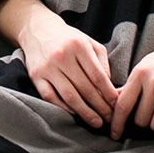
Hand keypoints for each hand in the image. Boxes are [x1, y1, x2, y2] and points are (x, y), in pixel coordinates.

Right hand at [19, 7, 115, 128]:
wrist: (37, 30)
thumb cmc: (68, 39)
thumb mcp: (89, 42)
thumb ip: (102, 62)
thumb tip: (110, 88)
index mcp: (79, 46)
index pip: (98, 76)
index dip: (109, 94)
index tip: (118, 105)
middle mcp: (62, 56)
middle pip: (85, 88)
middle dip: (101, 107)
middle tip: (111, 119)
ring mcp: (47, 67)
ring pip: (69, 95)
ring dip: (85, 112)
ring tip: (96, 122)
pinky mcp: (35, 75)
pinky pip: (50, 97)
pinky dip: (63, 108)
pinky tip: (74, 113)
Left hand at [110, 29, 153, 142]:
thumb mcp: (142, 67)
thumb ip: (130, 86)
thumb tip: (113, 103)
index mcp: (140, 74)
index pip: (123, 104)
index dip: (116, 122)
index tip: (113, 133)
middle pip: (140, 118)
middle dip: (137, 123)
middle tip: (139, 119)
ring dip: (152, 127)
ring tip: (152, 119)